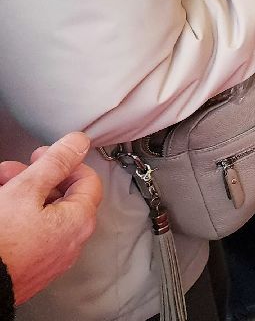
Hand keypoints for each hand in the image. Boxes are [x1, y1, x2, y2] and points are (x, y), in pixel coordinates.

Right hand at [0, 132, 102, 304]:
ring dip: (23, 196)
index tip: (44, 156)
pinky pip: (32, 236)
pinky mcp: (31, 269)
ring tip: (1, 187)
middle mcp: (71, 243)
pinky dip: (19, 219)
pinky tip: (1, 211)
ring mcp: (51, 259)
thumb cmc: (1, 242)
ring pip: (43, 216)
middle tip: (13, 172)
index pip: (88, 180)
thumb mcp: (27, 189)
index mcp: (79, 221)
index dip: (66, 162)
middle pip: (63, 197)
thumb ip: (56, 162)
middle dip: (37, 178)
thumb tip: (79, 143)